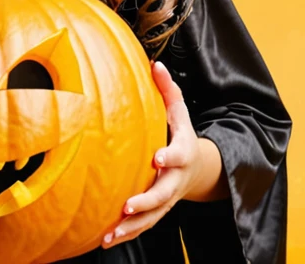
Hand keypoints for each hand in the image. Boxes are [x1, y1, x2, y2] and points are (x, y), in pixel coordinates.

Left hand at [101, 60, 206, 247]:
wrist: (198, 168)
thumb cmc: (181, 134)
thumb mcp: (179, 110)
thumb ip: (168, 89)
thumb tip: (155, 63)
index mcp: (182, 153)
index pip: (178, 155)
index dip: (170, 157)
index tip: (157, 158)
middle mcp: (175, 179)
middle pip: (164, 194)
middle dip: (146, 201)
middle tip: (128, 205)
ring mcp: (167, 199)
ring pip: (152, 217)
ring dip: (132, 227)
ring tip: (111, 234)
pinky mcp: (158, 211)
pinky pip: (144, 226)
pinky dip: (127, 234)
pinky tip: (106, 241)